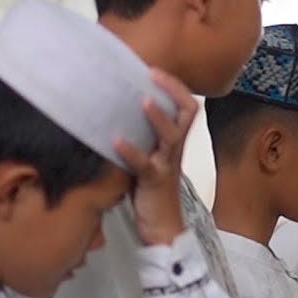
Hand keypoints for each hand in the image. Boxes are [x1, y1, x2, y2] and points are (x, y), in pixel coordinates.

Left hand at [114, 69, 193, 246]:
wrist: (162, 227)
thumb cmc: (150, 191)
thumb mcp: (146, 157)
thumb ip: (138, 137)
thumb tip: (109, 113)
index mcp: (174, 141)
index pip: (186, 106)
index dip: (175, 86)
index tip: (154, 70)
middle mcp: (174, 149)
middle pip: (187, 112)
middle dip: (172, 90)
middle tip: (153, 74)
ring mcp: (166, 164)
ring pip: (172, 135)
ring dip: (157, 117)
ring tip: (142, 100)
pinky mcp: (154, 181)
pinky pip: (145, 164)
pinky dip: (131, 150)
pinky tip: (115, 141)